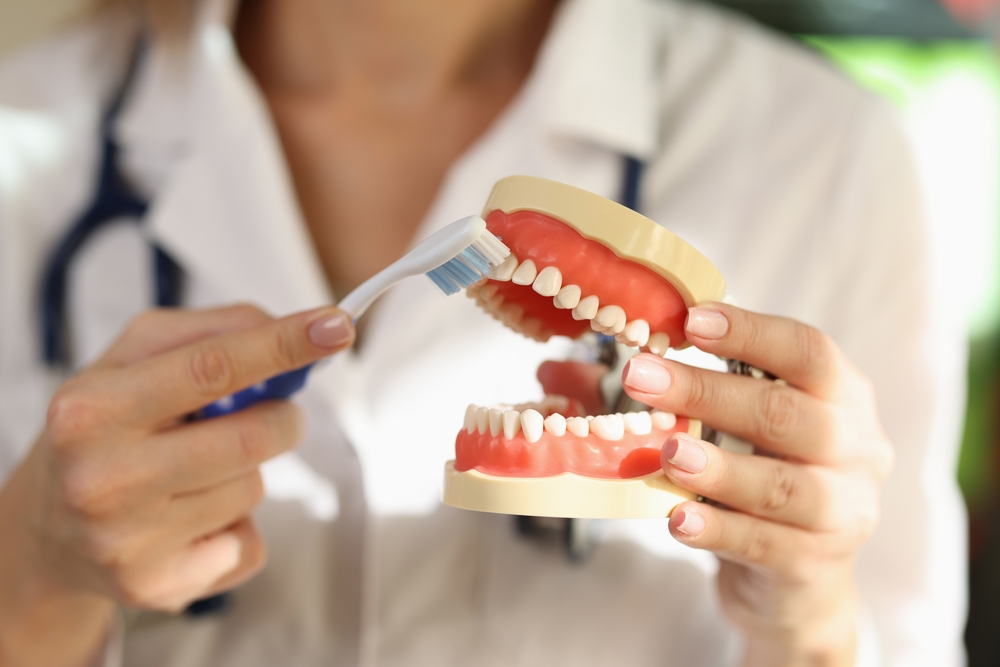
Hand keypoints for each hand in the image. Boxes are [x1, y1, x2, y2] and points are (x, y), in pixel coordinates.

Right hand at [0, 304, 353, 666]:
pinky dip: (238, 526)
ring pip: (253, 490)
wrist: (45, 531)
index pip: (211, 366)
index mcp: (92, 409)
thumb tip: (286, 329)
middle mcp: (103, 479)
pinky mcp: (157, 588)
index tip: (335, 326)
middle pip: (249, 438)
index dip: (282, 344)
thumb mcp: (132, 361)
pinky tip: (191, 521)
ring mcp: (128, 542)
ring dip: (246, 473)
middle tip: (273, 413)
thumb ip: (209, 332)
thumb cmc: (104, 430)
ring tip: (197, 473)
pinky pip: (249, 545)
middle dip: (281, 419)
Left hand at [621, 304, 892, 665]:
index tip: (691, 320)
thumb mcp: (721, 431)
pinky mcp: (814, 563)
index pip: (807, 351)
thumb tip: (554, 370)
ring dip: (718, 466)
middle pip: (785, 413)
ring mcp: (842, 510)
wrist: (798, 584)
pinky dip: (717, 529)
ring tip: (666, 451)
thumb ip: (650, 396)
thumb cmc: (755, 480)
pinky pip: (763, 544)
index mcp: (839, 396)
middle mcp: (855, 448)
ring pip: (780, 484)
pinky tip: (676, 519)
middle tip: (640, 376)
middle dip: (708, 393)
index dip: (751, 332)